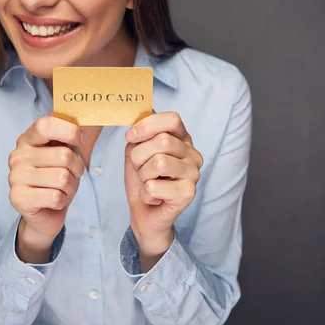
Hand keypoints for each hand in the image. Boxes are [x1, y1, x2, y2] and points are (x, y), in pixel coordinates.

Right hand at [8, 113, 85, 249]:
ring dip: (70, 187)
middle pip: (63, 155)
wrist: (44, 214)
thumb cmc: (56, 179)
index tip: (81, 140)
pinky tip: (55, 201)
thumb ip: (67, 135)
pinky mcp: (18, 198)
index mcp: (27, 139)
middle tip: (72, 175)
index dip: (69, 131)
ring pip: (62, 178)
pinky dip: (62, 201)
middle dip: (77, 168)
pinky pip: (55, 197)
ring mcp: (15, 177)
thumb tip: (82, 122)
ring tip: (63, 189)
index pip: (45, 125)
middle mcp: (17, 156)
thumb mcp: (63, 152)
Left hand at [124, 110, 203, 250]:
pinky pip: (154, 186)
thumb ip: (141, 132)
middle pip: (162, 141)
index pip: (172, 119)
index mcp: (182, 139)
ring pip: (159, 162)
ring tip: (148, 181)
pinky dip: (146, 193)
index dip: (147, 125)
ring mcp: (194, 174)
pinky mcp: (189, 193)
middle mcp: (193, 154)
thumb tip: (145, 111)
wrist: (144, 212)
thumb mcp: (137, 150)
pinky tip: (154, 197)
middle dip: (140, 156)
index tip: (131, 137)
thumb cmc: (143, 178)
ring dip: (143, 175)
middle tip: (140, 168)